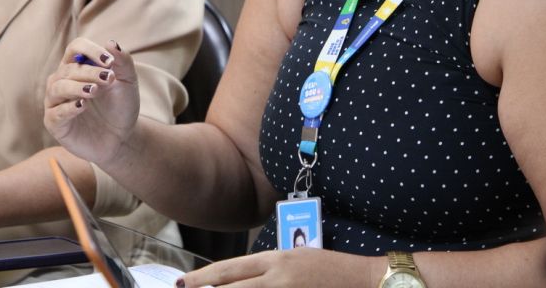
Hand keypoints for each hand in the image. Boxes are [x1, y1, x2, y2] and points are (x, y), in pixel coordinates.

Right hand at [43, 37, 137, 164]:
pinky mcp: (54, 123)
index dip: (90, 50)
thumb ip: (123, 62)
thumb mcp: (128, 82)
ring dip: (76, 87)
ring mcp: (56, 102)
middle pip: (68, 69)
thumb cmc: (120, 106)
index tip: (109, 61)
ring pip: (58, 87)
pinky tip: (83, 106)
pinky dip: (68, 108)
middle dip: (89, 71)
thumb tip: (111, 42)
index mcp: (78, 67)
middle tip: (108, 79)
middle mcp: (62, 81)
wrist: (121, 137)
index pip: (75, 48)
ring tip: (94, 90)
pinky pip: (55, 112)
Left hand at [178, 248, 378, 287]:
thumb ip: (267, 271)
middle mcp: (277, 274)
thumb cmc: (328, 270)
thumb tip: (239, 280)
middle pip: (231, 284)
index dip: (204, 277)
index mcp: (274, 259)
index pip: (230, 269)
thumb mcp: (294, 261)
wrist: (362, 278)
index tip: (183, 284)